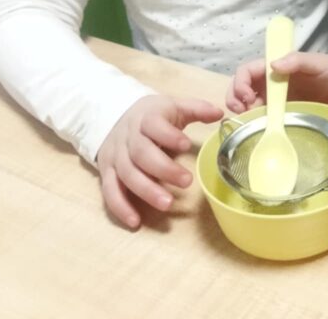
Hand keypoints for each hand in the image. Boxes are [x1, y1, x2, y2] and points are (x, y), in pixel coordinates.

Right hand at [96, 94, 222, 228]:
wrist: (118, 117)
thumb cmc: (153, 116)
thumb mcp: (174, 106)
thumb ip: (196, 109)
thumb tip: (220, 113)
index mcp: (146, 117)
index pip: (154, 124)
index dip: (168, 135)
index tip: (186, 145)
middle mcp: (128, 137)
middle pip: (141, 153)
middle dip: (163, 169)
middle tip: (187, 181)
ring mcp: (115, 156)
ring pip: (127, 174)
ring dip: (146, 191)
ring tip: (167, 204)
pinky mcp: (106, 172)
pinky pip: (109, 191)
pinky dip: (120, 207)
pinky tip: (135, 222)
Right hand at [225, 52, 327, 117]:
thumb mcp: (319, 64)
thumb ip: (297, 61)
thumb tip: (272, 66)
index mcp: (279, 68)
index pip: (249, 71)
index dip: (241, 82)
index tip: (246, 96)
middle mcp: (275, 86)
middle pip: (243, 90)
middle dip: (236, 99)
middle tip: (242, 112)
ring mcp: (281, 104)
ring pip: (252, 108)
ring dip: (244, 114)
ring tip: (250, 123)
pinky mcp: (289, 119)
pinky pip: (268, 122)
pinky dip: (259, 126)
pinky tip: (261, 132)